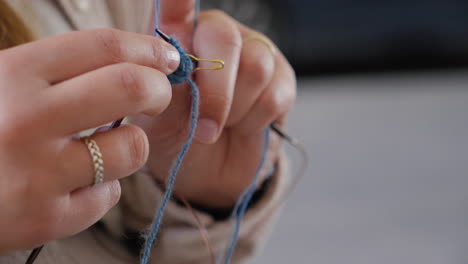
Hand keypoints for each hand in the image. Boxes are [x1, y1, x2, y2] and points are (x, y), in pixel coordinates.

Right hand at [0, 29, 178, 252]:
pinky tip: (77, 185)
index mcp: (12, 76)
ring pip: (131, 148)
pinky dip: (103, 188)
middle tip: (157, 95)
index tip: (165, 58)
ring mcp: (37, 174)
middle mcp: (26, 120)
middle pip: (130, 87)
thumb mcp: (1, 86)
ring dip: (131, 144)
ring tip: (106, 147)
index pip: (103, 46)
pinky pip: (107, 196)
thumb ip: (56, 72)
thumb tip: (133, 60)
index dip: (147, 48)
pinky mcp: (46, 219)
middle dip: (159, 89)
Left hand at [132, 0, 296, 207]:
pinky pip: (274, 95)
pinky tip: (241, 126)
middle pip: (224, 38)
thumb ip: (165, 90)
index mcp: (178, 36)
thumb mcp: (158, 119)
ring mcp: (252, 52)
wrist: (206, 170)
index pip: (178, 2)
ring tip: (220, 126)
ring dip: (234, 110)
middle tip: (204, 129)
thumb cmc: (175, 136)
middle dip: (215, 92)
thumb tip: (179, 70)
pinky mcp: (281, 78)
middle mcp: (216, 35)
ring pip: (256, 67)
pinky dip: (253, 121)